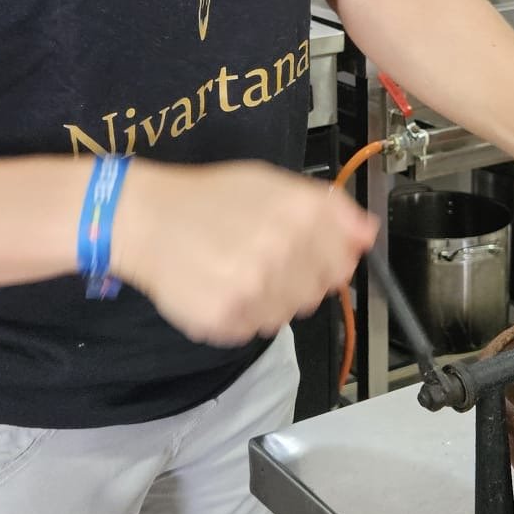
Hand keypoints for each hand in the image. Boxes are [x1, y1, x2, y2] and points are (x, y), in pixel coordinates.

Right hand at [110, 160, 376, 347]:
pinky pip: (253, 329)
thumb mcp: (273, 184)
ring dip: (269, 298)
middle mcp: (281, 251)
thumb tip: (367, 234)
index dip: (329, 258)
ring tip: (236, 269)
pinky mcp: (226, 319)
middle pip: (318, 291)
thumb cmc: (208, 199)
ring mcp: (253, 288)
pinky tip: (220, 285)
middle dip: (296, 277)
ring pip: (287, 313)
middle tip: (260, 256)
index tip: (306, 252)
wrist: (145, 218)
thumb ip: (329, 209)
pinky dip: (241, 314)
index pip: (346, 260)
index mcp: (300, 214)